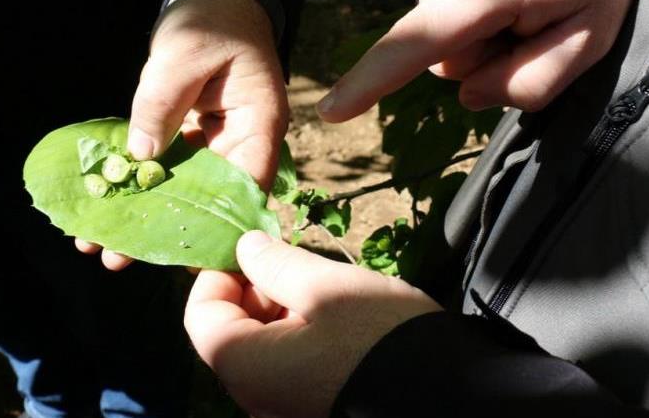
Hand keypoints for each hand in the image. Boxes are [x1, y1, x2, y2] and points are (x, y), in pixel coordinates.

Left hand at [76, 0, 289, 269]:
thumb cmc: (212, 21)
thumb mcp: (183, 55)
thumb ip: (161, 104)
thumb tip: (140, 157)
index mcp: (258, 125)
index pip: (245, 187)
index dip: (217, 226)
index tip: (179, 256)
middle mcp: (241, 142)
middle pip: (208, 200)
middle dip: (164, 230)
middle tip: (117, 256)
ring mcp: (215, 143)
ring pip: (181, 190)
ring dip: (143, 214)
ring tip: (99, 243)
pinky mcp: (189, 137)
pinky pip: (165, 169)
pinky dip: (137, 185)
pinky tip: (104, 204)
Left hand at [185, 231, 440, 417]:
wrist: (449, 398)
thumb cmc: (379, 339)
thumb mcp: (325, 286)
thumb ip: (274, 264)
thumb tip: (245, 247)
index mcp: (243, 366)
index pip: (199, 313)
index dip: (220, 271)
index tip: (257, 247)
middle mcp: (255, 397)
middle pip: (230, 332)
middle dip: (256, 289)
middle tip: (299, 264)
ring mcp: (284, 409)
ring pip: (262, 349)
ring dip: (282, 311)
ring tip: (326, 290)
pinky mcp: (313, 410)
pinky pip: (289, 369)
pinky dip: (301, 338)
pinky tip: (338, 321)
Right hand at [318, 0, 644, 120]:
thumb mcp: (592, 39)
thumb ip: (533, 81)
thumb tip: (468, 94)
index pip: (418, 43)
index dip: (372, 81)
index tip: (331, 110)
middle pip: (439, 52)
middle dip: (477, 54)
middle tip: (526, 25)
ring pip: (435, 25)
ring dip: (472, 26)